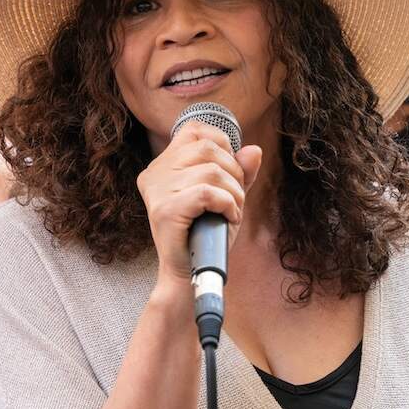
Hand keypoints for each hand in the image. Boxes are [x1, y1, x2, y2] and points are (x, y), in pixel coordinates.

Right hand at [136, 121, 261, 284]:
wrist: (189, 277)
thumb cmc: (206, 237)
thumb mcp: (225, 197)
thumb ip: (238, 173)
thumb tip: (253, 149)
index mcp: (161, 167)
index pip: (193, 130)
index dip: (221, 143)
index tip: (230, 170)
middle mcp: (155, 174)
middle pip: (207, 148)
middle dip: (234, 172)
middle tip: (234, 198)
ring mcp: (158, 192)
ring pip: (211, 170)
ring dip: (234, 191)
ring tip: (232, 211)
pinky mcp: (166, 210)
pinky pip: (208, 193)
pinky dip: (228, 204)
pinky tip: (228, 218)